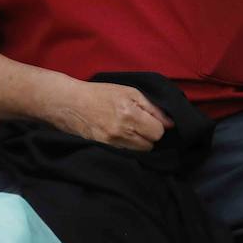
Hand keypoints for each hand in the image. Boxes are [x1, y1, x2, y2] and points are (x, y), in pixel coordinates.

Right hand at [50, 81, 173, 150]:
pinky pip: (127, 151)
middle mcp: (123, 131)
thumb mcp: (130, 92)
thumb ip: (152, 108)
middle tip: (142, 123)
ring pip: (140, 150)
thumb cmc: (101, 93)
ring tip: (132, 128)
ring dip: (141, 141)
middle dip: (150, 134)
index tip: (152, 118)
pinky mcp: (106, 147)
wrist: (71, 103)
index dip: (158, 125)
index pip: (158, 132)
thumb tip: (170, 123)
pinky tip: (122, 133)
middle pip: (151, 144)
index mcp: (130, 114)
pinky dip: (129, 144)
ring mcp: (113, 142)